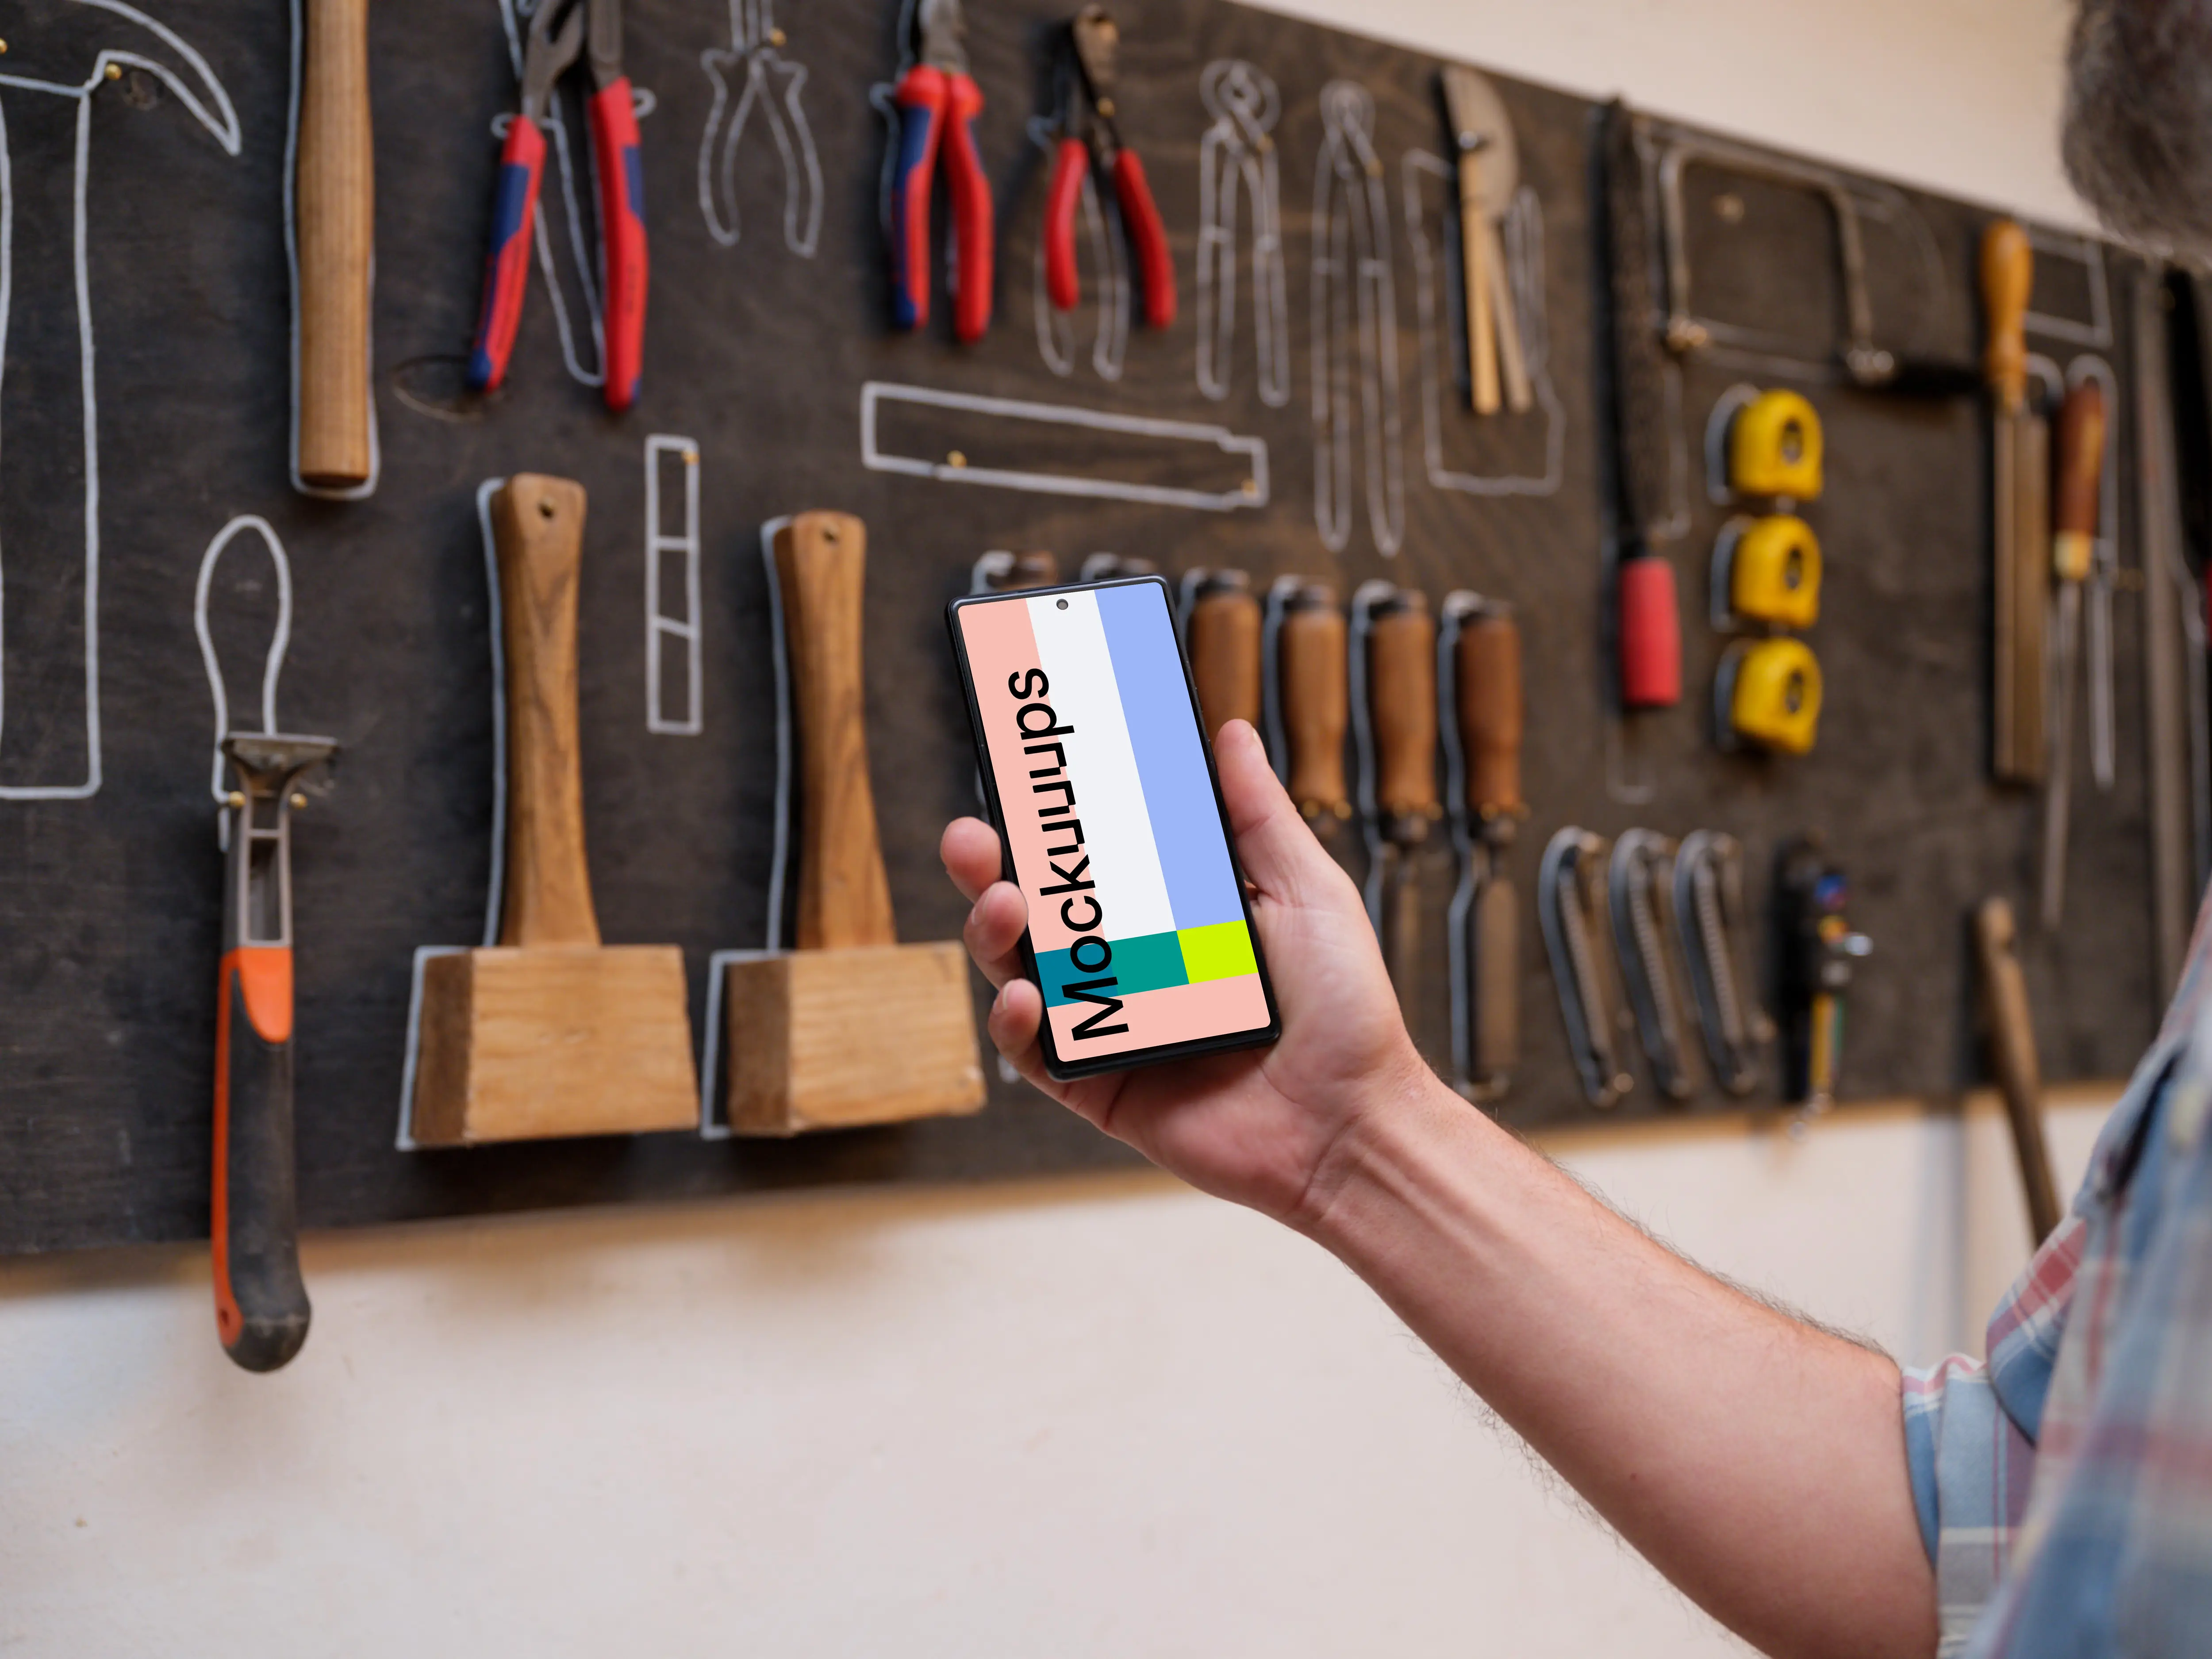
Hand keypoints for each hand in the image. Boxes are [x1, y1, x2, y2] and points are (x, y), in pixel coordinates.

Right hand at [940, 719, 1430, 1227]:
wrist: (1355, 1121)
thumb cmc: (1345, 1010)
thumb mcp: (1307, 892)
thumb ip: (1258, 816)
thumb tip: (1229, 733)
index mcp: (1171, 916)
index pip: (1092, 859)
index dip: (1048, 821)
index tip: (1017, 773)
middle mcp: (1131, 967)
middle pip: (1037, 911)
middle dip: (990, 869)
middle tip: (972, 836)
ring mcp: (1112, 1027)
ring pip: (1022, 974)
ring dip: (994, 935)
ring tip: (1002, 904)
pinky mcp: (1102, 1089)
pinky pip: (1037, 1056)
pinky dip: (1017, 1025)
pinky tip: (1029, 996)